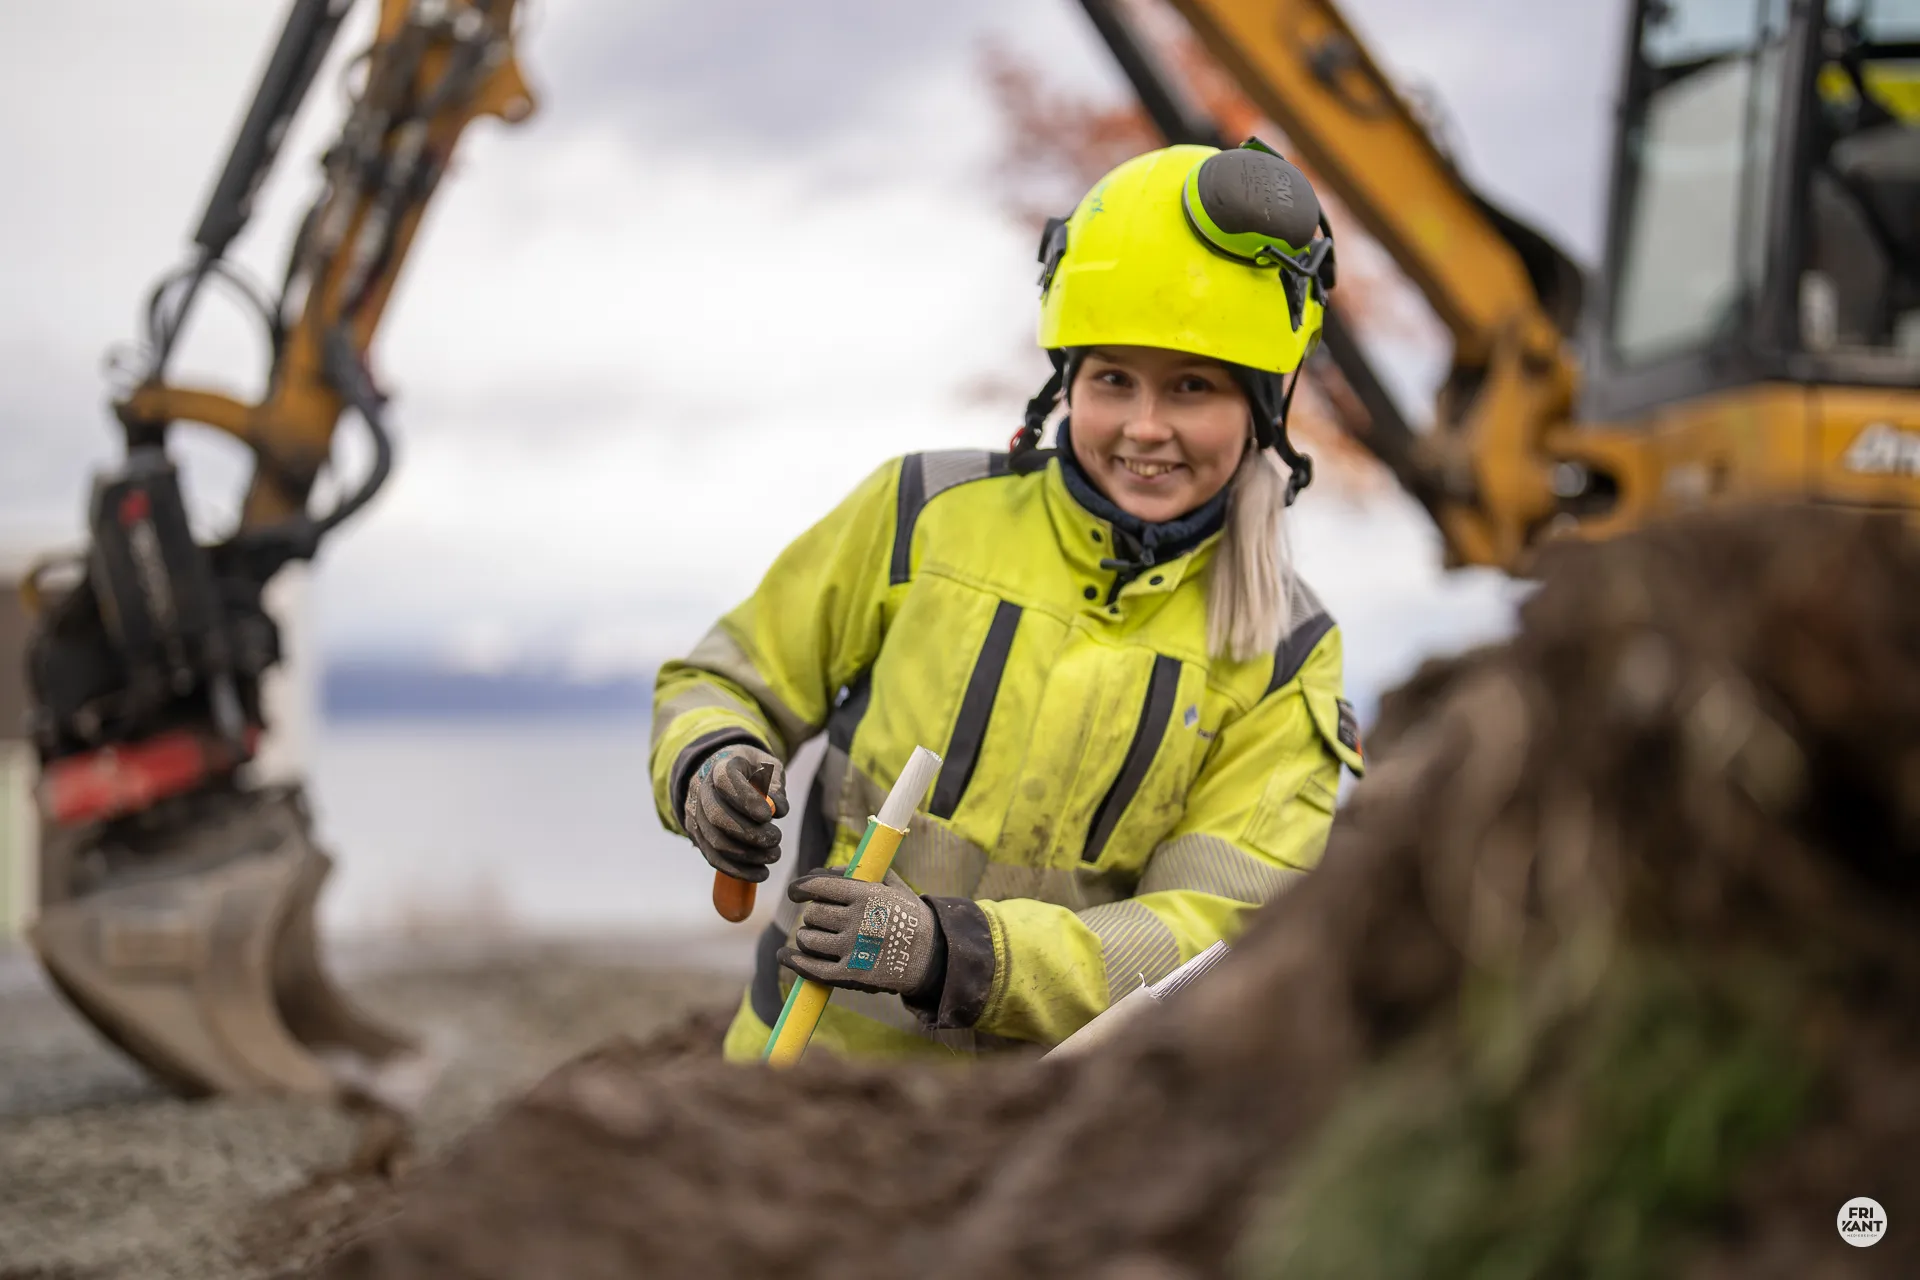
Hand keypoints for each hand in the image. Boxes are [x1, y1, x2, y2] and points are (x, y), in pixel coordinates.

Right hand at [683, 744, 788, 881]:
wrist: (720, 774)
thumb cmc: (751, 771)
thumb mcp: (767, 765)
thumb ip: (775, 784)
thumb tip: (777, 808)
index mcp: (720, 766)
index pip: (726, 780)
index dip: (746, 799)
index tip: (768, 815)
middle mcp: (701, 790)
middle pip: (717, 816)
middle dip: (750, 833)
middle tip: (777, 839)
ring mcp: (695, 814)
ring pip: (715, 841)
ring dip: (747, 855)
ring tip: (774, 856)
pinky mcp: (697, 835)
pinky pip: (713, 858)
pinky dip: (738, 870)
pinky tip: (761, 873)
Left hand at [778, 869, 945, 999]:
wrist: (932, 955)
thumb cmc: (910, 916)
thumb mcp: (893, 886)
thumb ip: (861, 874)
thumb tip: (829, 870)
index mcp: (866, 894)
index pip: (819, 886)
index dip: (801, 888)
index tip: (795, 892)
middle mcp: (857, 920)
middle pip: (812, 914)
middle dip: (813, 915)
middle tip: (821, 918)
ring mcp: (853, 948)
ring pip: (808, 939)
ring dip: (807, 936)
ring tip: (813, 936)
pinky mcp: (850, 974)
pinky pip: (811, 967)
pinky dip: (793, 961)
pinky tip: (785, 956)